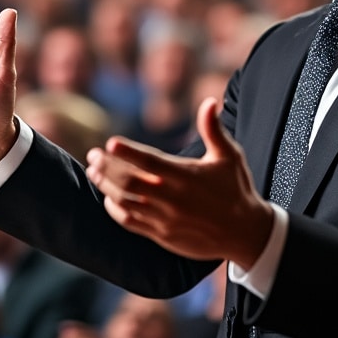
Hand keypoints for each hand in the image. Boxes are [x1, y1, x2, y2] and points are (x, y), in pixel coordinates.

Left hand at [85, 97, 273, 266]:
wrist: (245, 233)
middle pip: (130, 181)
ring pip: (126, 201)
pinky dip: (116, 210)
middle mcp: (172, 198)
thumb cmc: (236, 189)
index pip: (150, 161)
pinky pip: (131, 222)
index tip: (109, 142)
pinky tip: (109, 198)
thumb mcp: (229, 156)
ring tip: (93, 172)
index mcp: (186, 176)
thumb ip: (213, 130)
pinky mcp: (162, 235)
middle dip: (107, 167)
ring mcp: (165, 218)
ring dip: (106, 186)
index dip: (127, 152)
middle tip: (93, 155)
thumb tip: (208, 102)